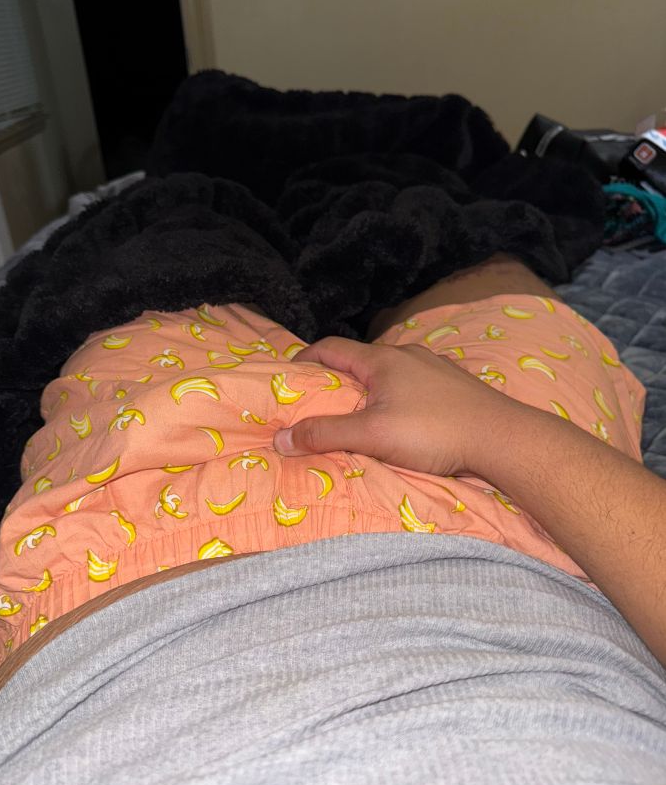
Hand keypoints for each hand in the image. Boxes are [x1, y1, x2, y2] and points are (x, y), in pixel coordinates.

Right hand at [273, 337, 513, 477]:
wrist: (503, 438)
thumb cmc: (435, 432)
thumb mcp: (372, 435)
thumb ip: (326, 434)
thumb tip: (281, 438)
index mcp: (383, 359)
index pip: (331, 347)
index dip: (306, 359)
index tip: (290, 377)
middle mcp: (408, 355)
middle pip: (361, 360)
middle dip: (338, 379)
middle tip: (321, 404)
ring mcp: (436, 368)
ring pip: (391, 373)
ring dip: (371, 389)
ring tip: (361, 415)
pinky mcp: (456, 386)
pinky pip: (416, 385)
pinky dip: (399, 397)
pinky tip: (405, 421)